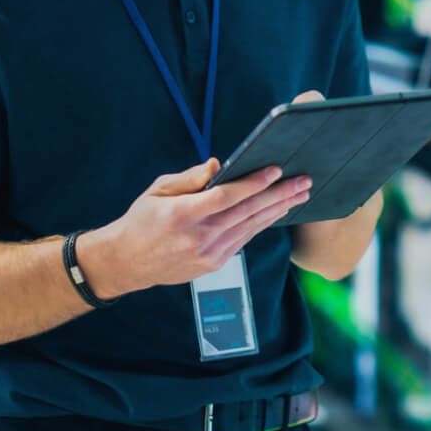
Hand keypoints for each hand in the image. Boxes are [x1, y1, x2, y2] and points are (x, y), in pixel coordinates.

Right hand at [75, 158, 311, 299]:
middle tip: (304, 181)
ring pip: (251, 228)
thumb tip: (218, 165)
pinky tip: (277, 212)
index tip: (276, 170)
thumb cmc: (142, 220)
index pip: (226, 197)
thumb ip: (190, 178)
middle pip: (247, 213)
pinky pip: (244, 240)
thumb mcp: (158, 190)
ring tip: (300, 195)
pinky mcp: (213, 265)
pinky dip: (262, 225)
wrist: (127, 263)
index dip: (254, 183)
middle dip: (279, 195)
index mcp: (181, 215)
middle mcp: (198, 237)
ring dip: (278, 210)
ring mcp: (207, 255)